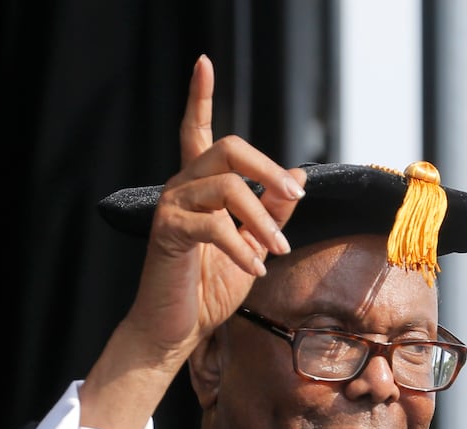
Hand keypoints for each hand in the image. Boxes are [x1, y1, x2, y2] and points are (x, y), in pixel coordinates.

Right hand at [128, 54, 306, 352]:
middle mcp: (182, 187)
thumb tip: (298, 176)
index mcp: (200, 186)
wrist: (177, 329)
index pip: (197, 131)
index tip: (204, 61)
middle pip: (228, 150)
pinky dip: (243, 247)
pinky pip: (215, 226)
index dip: (200, 96)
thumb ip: (273, 210)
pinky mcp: (168, 233)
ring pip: (228, 188)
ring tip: (278, 249)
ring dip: (263, 219)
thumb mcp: (255, 245)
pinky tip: (256, 267)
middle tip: (294, 195)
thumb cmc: (210, 289)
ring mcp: (172, 207)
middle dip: (268, 170)